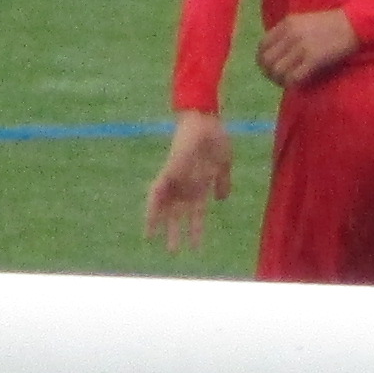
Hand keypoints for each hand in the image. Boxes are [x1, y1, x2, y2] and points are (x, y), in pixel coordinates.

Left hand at [141, 113, 232, 250]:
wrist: (206, 120)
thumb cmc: (216, 138)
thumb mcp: (224, 165)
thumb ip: (222, 183)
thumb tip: (221, 200)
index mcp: (200, 186)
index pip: (196, 213)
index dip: (195, 229)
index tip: (196, 247)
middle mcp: (186, 185)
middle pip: (179, 214)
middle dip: (176, 232)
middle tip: (174, 252)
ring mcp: (176, 178)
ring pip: (164, 205)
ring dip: (159, 222)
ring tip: (153, 239)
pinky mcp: (169, 171)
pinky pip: (156, 190)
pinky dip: (152, 205)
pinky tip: (149, 219)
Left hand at [257, 10, 357, 87]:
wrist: (354, 24)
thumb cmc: (331, 24)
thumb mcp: (304, 21)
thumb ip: (288, 33)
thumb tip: (277, 53)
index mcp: (286, 24)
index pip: (262, 45)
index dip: (262, 60)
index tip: (270, 68)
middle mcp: (291, 34)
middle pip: (267, 60)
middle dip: (269, 73)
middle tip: (278, 78)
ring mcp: (302, 47)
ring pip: (278, 71)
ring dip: (280, 80)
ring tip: (288, 82)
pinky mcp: (314, 59)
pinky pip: (293, 77)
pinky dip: (292, 83)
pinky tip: (298, 83)